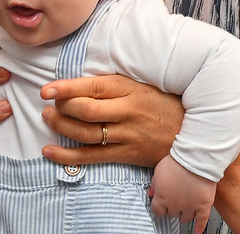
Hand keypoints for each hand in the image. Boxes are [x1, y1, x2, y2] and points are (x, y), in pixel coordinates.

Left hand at [39, 74, 183, 167]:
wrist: (193, 132)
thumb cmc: (163, 104)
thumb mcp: (142, 85)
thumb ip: (114, 84)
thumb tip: (79, 82)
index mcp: (129, 89)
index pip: (92, 87)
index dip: (66, 88)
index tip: (46, 90)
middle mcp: (127, 112)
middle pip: (86, 111)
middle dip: (61, 108)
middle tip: (48, 105)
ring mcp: (127, 135)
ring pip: (85, 133)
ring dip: (61, 127)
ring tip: (47, 119)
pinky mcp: (126, 154)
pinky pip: (91, 157)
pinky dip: (67, 156)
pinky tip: (49, 151)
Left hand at [149, 155, 214, 232]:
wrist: (195, 158)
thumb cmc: (177, 162)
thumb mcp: (159, 170)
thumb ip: (154, 184)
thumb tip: (151, 193)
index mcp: (162, 197)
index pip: (157, 211)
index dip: (159, 208)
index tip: (161, 207)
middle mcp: (175, 205)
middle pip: (171, 214)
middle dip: (172, 208)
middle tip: (175, 202)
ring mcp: (190, 206)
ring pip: (185, 218)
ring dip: (184, 215)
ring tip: (185, 210)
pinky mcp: (203, 206)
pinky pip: (202, 220)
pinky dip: (200, 227)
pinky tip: (198, 230)